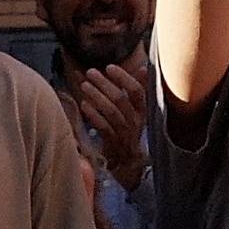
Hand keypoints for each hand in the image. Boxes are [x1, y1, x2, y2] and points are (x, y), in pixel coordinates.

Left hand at [72, 59, 148, 185]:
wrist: (128, 162)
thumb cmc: (129, 129)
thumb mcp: (137, 110)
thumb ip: (138, 90)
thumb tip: (144, 68)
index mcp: (143, 110)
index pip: (137, 92)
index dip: (124, 78)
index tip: (110, 67)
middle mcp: (136, 121)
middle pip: (122, 100)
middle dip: (105, 84)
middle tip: (90, 72)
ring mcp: (125, 133)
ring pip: (112, 112)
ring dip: (97, 97)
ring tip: (84, 85)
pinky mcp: (113, 144)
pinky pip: (104, 128)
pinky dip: (94, 115)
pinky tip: (84, 105)